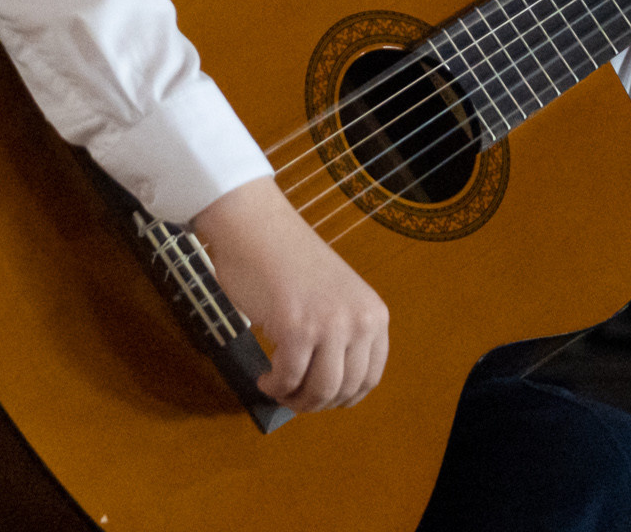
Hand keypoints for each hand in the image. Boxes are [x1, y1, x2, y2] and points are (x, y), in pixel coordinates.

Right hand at [189, 176, 388, 411]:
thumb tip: (327, 389)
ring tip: (278, 388)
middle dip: (315, 403)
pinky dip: (274, 387)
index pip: (370, 377)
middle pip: (343, 390)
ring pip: (319, 391)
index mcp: (374, 313)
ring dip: (295, 399)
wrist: (257, 226)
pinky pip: (288, 379)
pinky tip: (265, 378)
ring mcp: (330, 324)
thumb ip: (341, 335)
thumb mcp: (335, 297)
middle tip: (292, 397)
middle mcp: (359, 320)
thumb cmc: (287, 260)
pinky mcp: (297, 327)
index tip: (322, 399)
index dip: (344, 397)